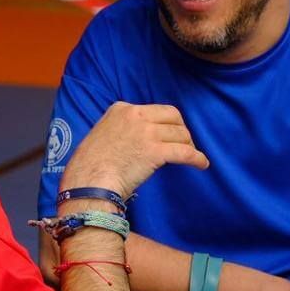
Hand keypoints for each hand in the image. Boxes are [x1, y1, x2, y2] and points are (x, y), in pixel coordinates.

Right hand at [62, 103, 208, 199]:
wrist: (88, 181)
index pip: (155, 110)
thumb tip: (136, 142)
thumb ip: (121, 131)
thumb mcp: (102, 135)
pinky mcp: (156, 152)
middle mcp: (136, 116)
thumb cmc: (89, 167)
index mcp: (121, 109)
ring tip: (191, 157)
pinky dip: (196, 158)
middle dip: (181, 130)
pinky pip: (185, 152)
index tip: (167, 136)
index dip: (165, 124)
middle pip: (173, 117)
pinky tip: (201, 164)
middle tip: (183, 144)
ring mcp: (146, 133)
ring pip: (180, 134)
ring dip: (188, 145)